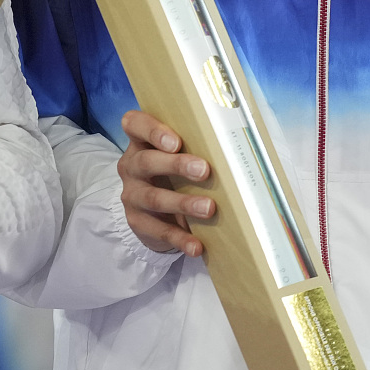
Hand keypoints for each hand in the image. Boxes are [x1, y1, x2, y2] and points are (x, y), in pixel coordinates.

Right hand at [116, 111, 214, 256]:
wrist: (152, 212)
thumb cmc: (172, 174)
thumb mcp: (176, 157)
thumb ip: (195, 148)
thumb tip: (238, 148)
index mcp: (140, 142)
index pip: (135, 125)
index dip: (152, 131)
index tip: (176, 141)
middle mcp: (131, 167)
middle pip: (147, 162)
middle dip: (176, 165)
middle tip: (204, 170)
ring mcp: (132, 196)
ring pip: (154, 198)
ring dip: (183, 203)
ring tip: (209, 208)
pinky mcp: (138, 223)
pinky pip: (159, 231)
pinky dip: (180, 239)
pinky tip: (197, 245)